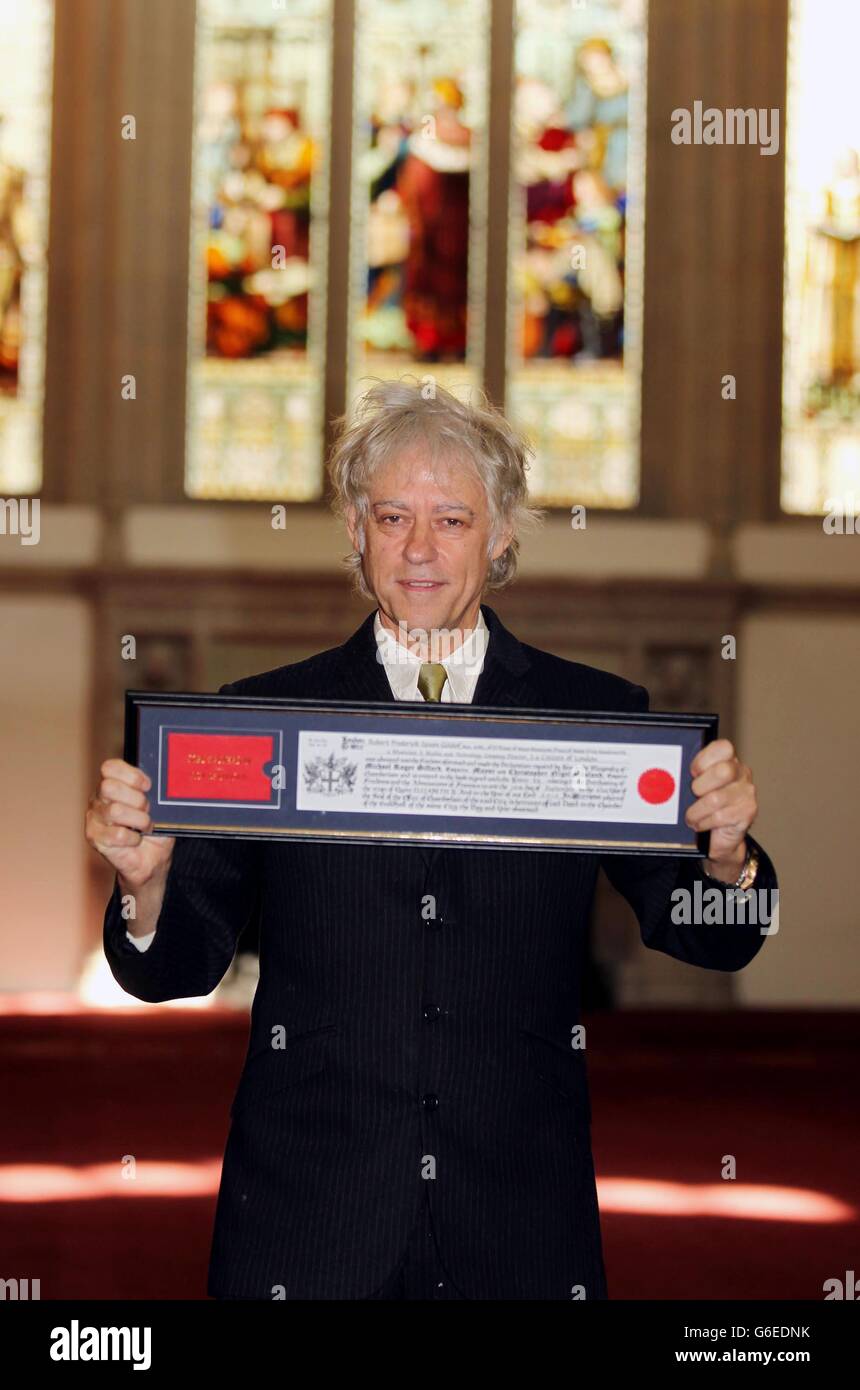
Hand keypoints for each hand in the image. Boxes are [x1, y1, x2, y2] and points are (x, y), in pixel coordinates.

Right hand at [85, 758, 174, 889]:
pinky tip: (135, 840)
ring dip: (138, 821)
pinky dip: (133, 839)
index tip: (148, 787)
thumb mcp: (157, 806)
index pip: (110, 767)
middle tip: (147, 811)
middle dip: (136, 800)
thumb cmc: (153, 829)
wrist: (151, 859)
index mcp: (112, 784)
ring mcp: (94, 818)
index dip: (132, 775)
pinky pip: (117, 834)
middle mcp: (98, 799)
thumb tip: (162, 783)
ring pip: (115, 811)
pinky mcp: (94, 838)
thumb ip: (154, 791)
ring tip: (144, 827)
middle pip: (109, 787)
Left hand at [684, 738, 756, 879]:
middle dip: (700, 786)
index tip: (692, 772)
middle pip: (723, 771)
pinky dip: (703, 823)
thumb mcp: (694, 785)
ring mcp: (746, 792)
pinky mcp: (747, 812)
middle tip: (693, 794)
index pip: (723, 748)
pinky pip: (720, 817)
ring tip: (690, 816)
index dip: (703, 760)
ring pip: (716, 799)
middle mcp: (741, 773)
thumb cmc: (703, 804)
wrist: (719, 835)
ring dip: (696, 811)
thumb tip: (664, 775)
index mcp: (728, 759)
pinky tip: (700, 824)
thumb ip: (688, 775)